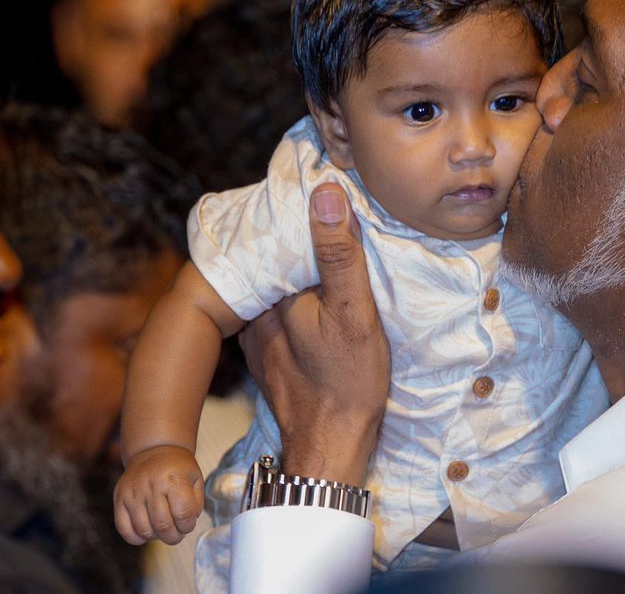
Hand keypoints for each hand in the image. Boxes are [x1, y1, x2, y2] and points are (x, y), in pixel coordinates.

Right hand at [113, 445, 203, 545]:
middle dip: (174, 537)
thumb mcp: (196, 479)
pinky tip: (147, 532)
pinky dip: (136, 537)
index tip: (188, 525)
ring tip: (163, 531)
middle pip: (163, 525)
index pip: (183, 514)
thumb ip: (196, 504)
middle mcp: (151, 486)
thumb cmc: (178, 468)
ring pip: (144, 530)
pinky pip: (124, 528)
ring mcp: (133, 493)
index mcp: (174, 480)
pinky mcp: (119, 498)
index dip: (188, 526)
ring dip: (156, 537)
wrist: (155, 450)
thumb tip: (187, 523)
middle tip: (177, 535)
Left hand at [239, 182, 389, 485]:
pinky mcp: (265, 354)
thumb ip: (340, 255)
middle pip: (275, 259)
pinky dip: (293, 298)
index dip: (301, 213)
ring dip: (295, 268)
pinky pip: (276, 310)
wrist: (330, 448)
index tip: (325, 189)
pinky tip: (314, 298)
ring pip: (274, 285)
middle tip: (330, 216)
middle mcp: (255, 309)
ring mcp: (257, 333)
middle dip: (297, 238)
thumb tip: (326, 194)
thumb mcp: (354, 312)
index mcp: (273, 292)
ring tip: (327, 249)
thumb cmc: (347, 381)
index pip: (281, 236)